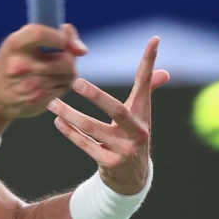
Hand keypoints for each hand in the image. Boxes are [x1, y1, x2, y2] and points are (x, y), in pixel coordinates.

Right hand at [0, 24, 87, 143]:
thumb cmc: (12, 62)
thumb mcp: (21, 42)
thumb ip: (50, 35)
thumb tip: (81, 49)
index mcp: (15, 45)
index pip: (41, 34)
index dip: (60, 36)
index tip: (63, 39)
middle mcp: (21, 65)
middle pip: (65, 60)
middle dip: (69, 58)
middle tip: (63, 57)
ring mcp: (30, 85)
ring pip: (68, 75)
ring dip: (67, 71)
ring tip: (54, 70)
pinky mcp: (37, 100)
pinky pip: (63, 88)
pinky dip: (62, 83)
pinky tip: (49, 82)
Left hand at [47, 36, 168, 194]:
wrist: (131, 179)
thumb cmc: (131, 136)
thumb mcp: (140, 115)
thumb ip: (148, 91)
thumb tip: (166, 71)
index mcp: (144, 114)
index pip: (146, 84)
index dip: (149, 62)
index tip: (153, 40)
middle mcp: (137, 132)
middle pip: (117, 110)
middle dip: (96, 96)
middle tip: (76, 82)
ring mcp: (124, 150)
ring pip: (93, 129)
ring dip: (70, 115)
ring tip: (53, 103)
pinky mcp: (110, 165)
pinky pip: (86, 146)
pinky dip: (70, 133)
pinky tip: (57, 122)